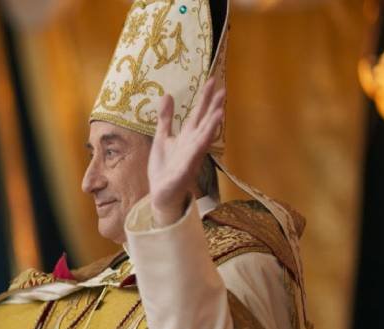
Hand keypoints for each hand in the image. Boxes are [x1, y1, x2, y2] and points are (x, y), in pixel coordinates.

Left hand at [148, 78, 224, 225]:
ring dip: (211, 126)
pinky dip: (198, 148)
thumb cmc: (164, 166)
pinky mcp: (184, 171)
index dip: (204, 98)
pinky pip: (192, 158)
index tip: (212, 80)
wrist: (160, 192)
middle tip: (223, 90)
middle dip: (213, 108)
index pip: (198, 114)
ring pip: (203, 139)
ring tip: (220, 111)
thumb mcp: (161, 137)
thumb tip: (167, 95)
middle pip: (204, 123)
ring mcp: (190, 157)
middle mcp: (192, 145)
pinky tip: (203, 139)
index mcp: (187, 136)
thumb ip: (165, 118)